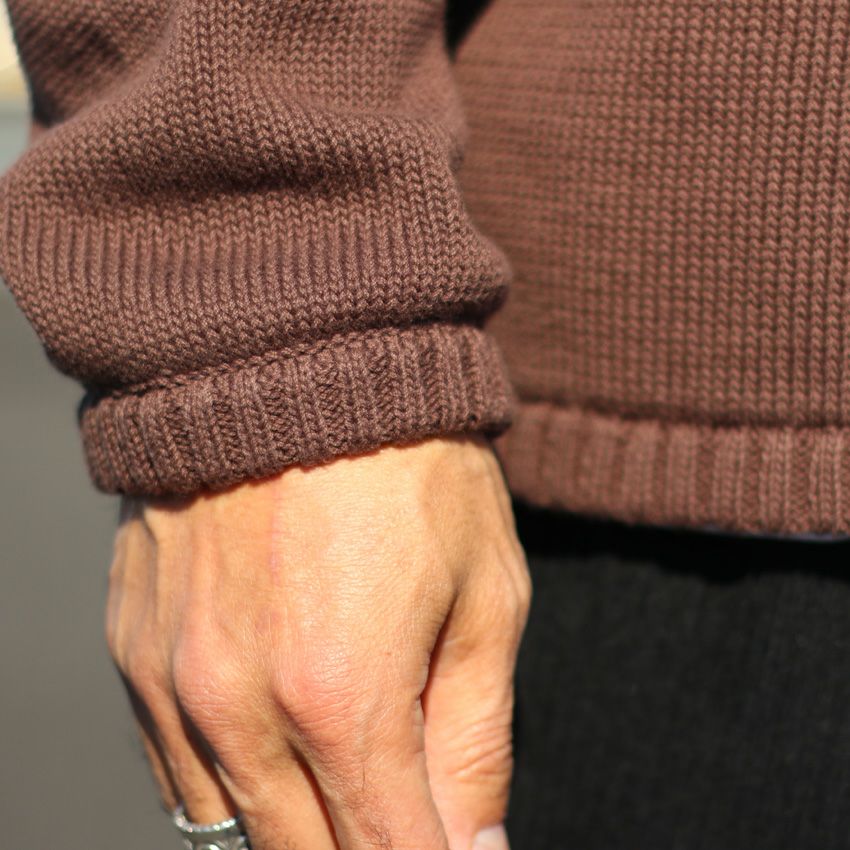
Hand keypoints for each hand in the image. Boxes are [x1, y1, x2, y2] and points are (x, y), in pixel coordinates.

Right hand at [105, 434, 530, 849]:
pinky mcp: (135, 647)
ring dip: (293, 820)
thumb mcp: (485, 592)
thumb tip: (474, 848)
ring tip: (339, 767)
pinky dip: (229, 774)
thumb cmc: (410, 466)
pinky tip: (270, 733)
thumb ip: (475, 737)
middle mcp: (239, 707)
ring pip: (227, 827)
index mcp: (343, 697)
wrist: (297, 360)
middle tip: (398, 809)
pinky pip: (174, 764)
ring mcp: (172, 681)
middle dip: (361, 846)